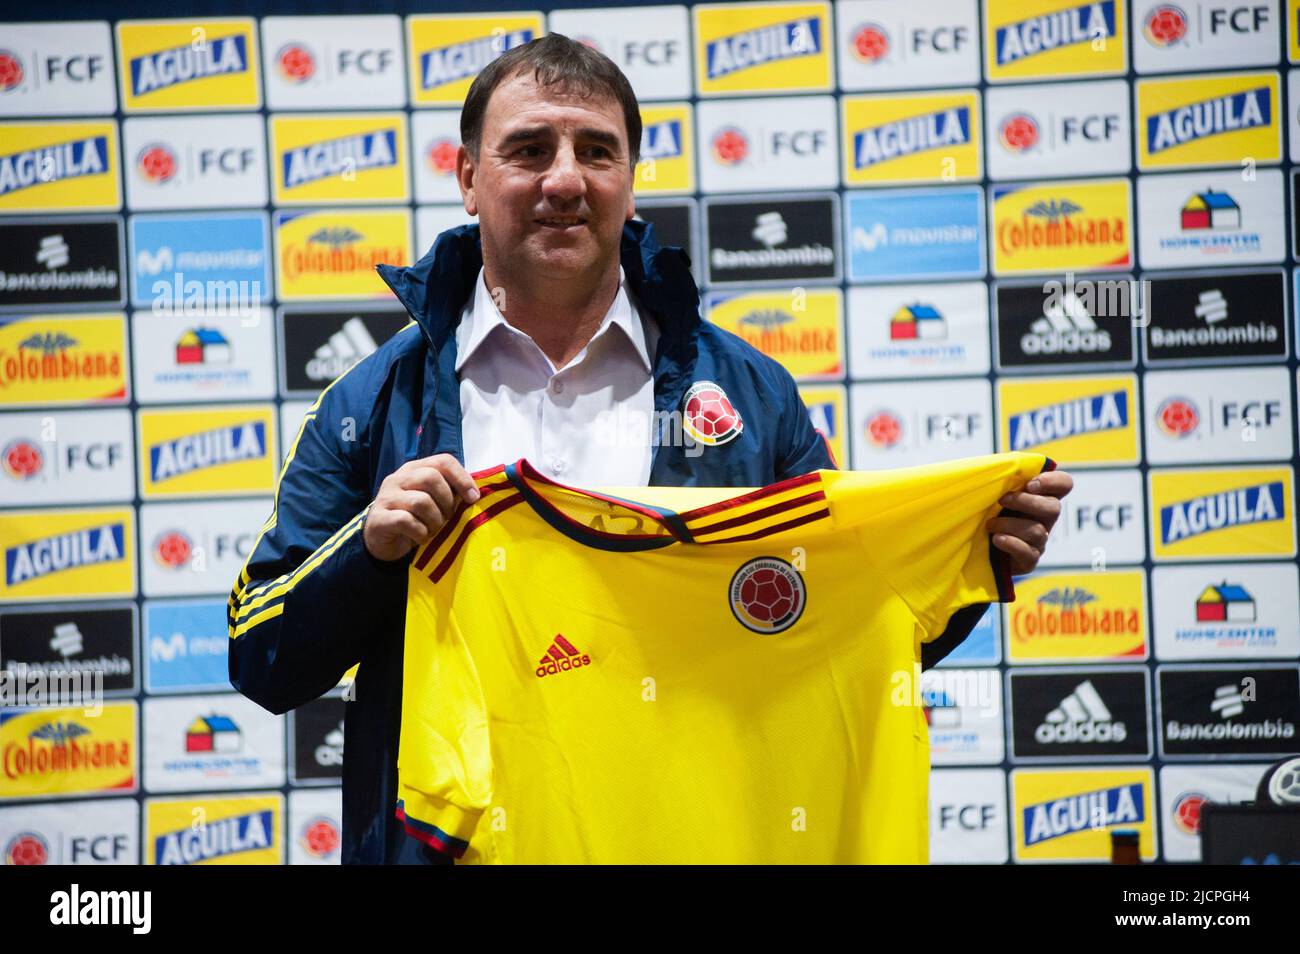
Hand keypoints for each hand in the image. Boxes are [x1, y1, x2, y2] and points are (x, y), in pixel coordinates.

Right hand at [363, 454, 480, 561]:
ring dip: (434, 521)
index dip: (462, 478)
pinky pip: (407, 521)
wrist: (381, 540)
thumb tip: (474, 494)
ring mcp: (386, 497)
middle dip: (446, 501)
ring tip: (433, 530)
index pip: (443, 461)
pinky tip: (420, 538)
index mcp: (414, 469)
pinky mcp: (380, 518)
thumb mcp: (433, 501)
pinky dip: (420, 533)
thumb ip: (449, 492)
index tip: (473, 498)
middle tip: (447, 518)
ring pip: (420, 501)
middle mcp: (398, 478)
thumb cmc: (414, 519)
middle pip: (431, 478)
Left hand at [986, 470, 1073, 575]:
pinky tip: (997, 539)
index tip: (1030, 483)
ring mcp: (1039, 541)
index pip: (1064, 484)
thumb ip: (1001, 477)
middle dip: (1026, 502)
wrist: (977, 547)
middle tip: (1002, 500)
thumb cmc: (987, 512)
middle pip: (1054, 508)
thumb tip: (998, 464)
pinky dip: (1011, 544)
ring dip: (1009, 524)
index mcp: (1041, 497)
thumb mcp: (994, 491)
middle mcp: (1045, 519)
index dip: (1054, 482)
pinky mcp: (1029, 560)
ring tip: (990, 524)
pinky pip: (1028, 553)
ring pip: (1036, 531)